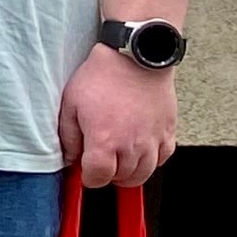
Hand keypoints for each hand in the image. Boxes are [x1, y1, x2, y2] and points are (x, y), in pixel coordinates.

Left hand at [59, 43, 179, 188]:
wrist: (134, 58)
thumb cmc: (102, 76)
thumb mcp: (70, 104)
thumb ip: (68, 136)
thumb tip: (70, 156)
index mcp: (105, 140)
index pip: (98, 178)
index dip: (89, 178)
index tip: (87, 172)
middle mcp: (132, 145)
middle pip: (122, 179)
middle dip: (108, 175)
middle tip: (101, 163)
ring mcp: (153, 139)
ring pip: (145, 173)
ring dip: (130, 172)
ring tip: (119, 159)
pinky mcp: (168, 131)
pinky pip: (164, 158)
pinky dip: (152, 160)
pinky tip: (140, 150)